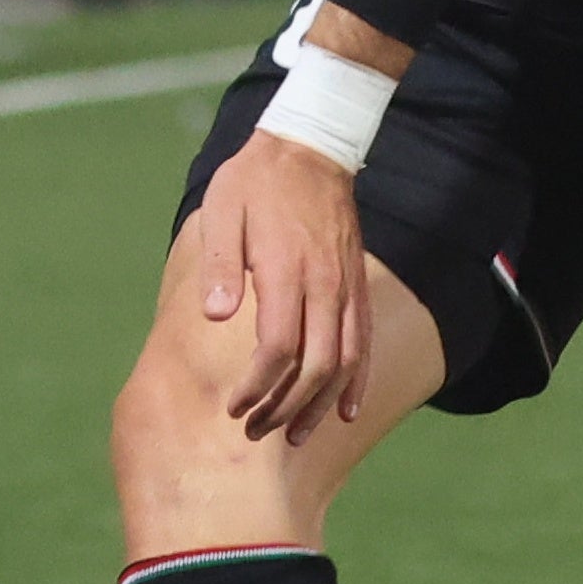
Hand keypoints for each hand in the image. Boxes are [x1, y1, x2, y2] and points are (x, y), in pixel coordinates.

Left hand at [195, 131, 376, 442]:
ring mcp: (346, 288)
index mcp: (286, 271)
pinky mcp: (358, 286)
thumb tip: (217, 315)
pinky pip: (365, 344)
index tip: (233, 406)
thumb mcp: (221, 212)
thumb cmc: (254, 183)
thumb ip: (219, 264)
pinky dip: (358, 383)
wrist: (309, 149)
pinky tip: (346, 412)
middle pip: (315, 366)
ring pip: (345, 363)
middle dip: (284, 407)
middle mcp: (324, 286)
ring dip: (320, 406)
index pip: (278, 348)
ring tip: (293, 434)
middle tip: (254, 432)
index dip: (257, 386)